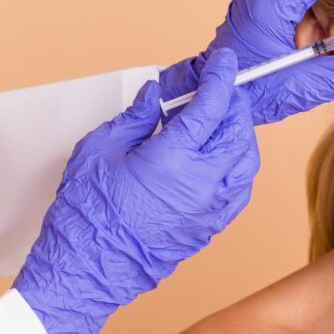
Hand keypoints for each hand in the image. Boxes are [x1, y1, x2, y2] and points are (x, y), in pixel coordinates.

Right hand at [12, 49, 257, 333]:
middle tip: (219, 88)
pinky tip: (222, 156)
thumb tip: (155, 96)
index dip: (220, 77)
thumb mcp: (99, 149)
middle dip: (233, 102)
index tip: (224, 62)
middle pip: (238, 129)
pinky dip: (239, 164)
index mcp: (174, 157)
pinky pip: (240, 187)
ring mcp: (212, 208)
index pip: (212, 105)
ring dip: (240, 132)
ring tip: (221, 119)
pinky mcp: (212, 227)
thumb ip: (135, 117)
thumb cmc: (86, 213)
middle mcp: (203, 182)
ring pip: (247, 159)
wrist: (86, 271)